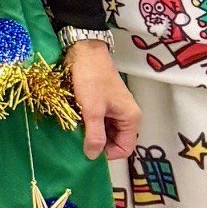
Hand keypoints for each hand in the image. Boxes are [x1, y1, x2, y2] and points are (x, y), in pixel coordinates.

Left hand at [65, 40, 139, 159]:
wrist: (84, 51)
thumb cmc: (91, 78)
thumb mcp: (92, 110)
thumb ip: (94, 135)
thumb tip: (93, 156)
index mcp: (131, 118)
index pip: (124, 148)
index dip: (107, 154)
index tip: (88, 150)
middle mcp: (126, 115)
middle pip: (114, 140)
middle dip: (98, 143)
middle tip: (79, 140)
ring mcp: (114, 109)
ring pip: (104, 131)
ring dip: (91, 133)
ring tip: (76, 130)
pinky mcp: (102, 102)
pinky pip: (98, 121)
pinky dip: (88, 123)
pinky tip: (76, 121)